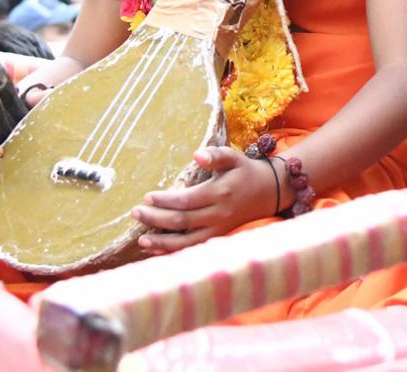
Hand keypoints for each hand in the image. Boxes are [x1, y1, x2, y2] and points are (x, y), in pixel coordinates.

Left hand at [132, 146, 277, 254]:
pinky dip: (175, 252)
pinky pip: (194, 249)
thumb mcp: (234, 157)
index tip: (147, 196)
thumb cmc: (245, 172)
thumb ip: (215, 155)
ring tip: (141, 240)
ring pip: (187, 242)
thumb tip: (197, 155)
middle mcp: (219, 214)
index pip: (186, 200)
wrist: (270, 191)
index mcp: (220, 193)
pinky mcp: (219, 238)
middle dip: (156, 219)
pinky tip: (158, 250)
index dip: (165, 200)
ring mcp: (219, 230)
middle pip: (182, 221)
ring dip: (163, 242)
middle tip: (136, 213)